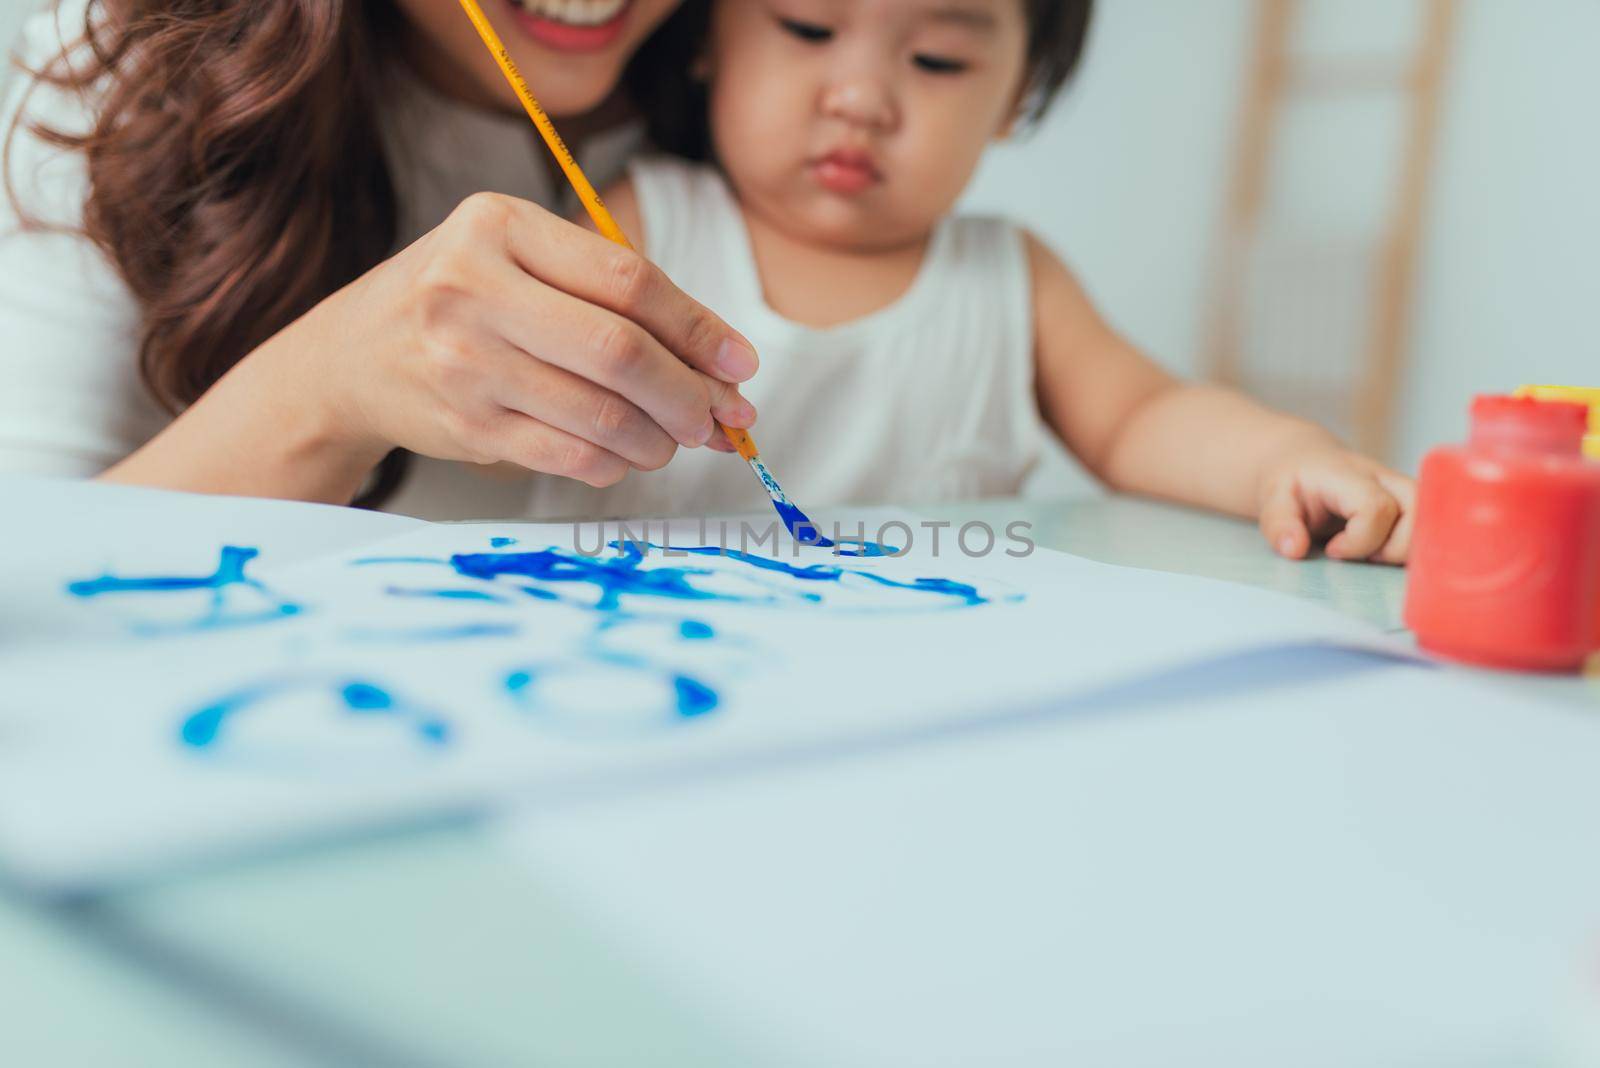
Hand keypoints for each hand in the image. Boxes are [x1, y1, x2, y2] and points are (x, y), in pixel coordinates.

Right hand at [271, 192, 751, 489]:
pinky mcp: (466, 426)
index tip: (740, 363)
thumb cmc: (459, 301)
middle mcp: (473, 289)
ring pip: (601, 413)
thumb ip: (607, 292)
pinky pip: (570, 455)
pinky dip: (614, 462)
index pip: (627, 281)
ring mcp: (465, 364)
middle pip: (620, 352)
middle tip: (721, 416)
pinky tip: (625, 454)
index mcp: (498, 226)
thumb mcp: (517, 259)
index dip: (698, 328)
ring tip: (676, 439)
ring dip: (658, 437)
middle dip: (689, 394)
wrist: (349, 358)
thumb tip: (721, 362)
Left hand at [1256, 447, 1414, 563]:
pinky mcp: (1410, 504)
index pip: (1377, 508)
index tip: (1333, 550)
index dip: (1360, 539)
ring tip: (1374, 555)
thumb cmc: (1291, 482)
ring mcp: (1402, 491)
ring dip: (1409, 549)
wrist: (1305, 460)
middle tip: (1362, 556)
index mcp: (1350, 476)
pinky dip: (1415, 548)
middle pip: (1418, 511)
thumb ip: (1278, 524)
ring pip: (1431, 521)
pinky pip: (1429, 528)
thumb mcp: (1272, 498)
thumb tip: (1294, 550)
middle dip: (1396, 548)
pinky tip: (1386, 556)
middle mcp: (1385, 479)